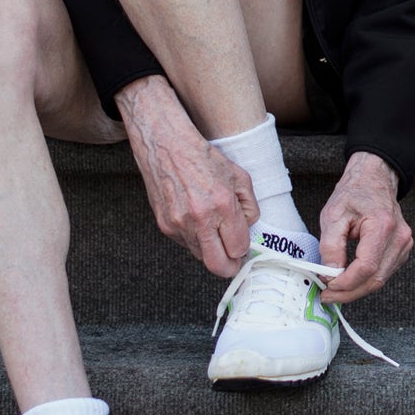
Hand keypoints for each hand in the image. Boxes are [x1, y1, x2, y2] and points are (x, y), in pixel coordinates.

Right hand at [116, 77, 254, 276]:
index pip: (238, 248)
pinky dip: (195, 239)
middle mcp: (200, 218)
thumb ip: (250, 207)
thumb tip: (248, 230)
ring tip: (213, 230)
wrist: (166, 146)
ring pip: (201, 257)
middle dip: (229, 267)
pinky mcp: (165, 225)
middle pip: (218, 266)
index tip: (242, 246)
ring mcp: (179, 224)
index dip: (243, 250)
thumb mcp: (240, 177)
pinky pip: (186, 245)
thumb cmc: (204, 158)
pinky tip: (197, 220)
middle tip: (233, 260)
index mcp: (222, 205)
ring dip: (211, 250)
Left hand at [317, 151, 411, 302]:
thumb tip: (330, 273)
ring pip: (380, 280)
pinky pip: (383, 273)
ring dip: (356, 289)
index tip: (327, 285)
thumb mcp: (333, 215)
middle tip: (328, 296)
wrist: (373, 180)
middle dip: (349, 292)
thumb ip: (331, 246)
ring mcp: (404, 245)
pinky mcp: (401, 250)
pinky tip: (350, 280)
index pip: (366, 267)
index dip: (346, 282)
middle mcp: (399, 238)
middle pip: (375, 279)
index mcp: (383, 226)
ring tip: (335, 289)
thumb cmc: (355, 193)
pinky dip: (365, 280)